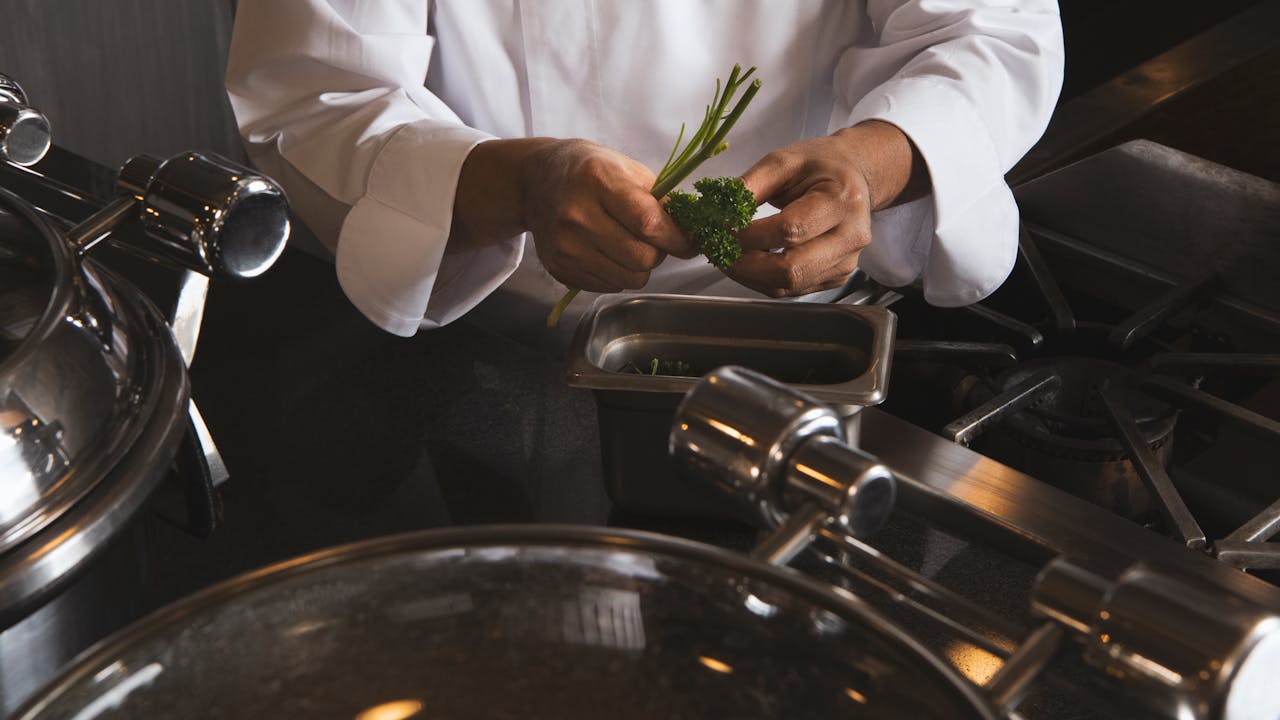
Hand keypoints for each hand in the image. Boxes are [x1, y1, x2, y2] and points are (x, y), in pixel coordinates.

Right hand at [523, 139, 693, 291]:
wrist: (536, 182)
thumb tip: (691, 233)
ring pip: (628, 280)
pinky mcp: (558, 267)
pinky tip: (607, 251)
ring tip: (628, 244)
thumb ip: (660, 199)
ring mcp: (565, 246)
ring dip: (639, 267)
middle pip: (642, 259)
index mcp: (598, 181)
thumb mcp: (626, 168)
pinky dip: (617, 273)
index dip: (677, 239)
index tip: (690, 242)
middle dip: (658, 253)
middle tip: (652, 238)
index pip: (649, 223)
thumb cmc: (589, 171)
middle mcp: (577, 215)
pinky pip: (608, 286)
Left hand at [729, 120, 926, 296]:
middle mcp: (850, 237)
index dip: (748, 234)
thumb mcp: (783, 161)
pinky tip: (749, 259)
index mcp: (841, 201)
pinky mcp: (834, 278)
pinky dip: (761, 279)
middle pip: (790, 269)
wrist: (853, 177)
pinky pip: (790, 289)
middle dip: (744, 264)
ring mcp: (844, 263)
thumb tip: (718, 213)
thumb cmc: (820, 166)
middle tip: (717, 248)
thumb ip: (750, 186)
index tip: (720, 227)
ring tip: (727, 253)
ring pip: (786, 285)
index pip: (789, 230)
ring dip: (748, 274)